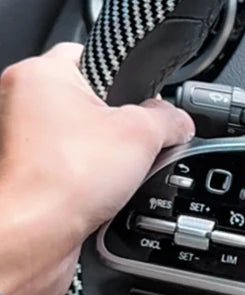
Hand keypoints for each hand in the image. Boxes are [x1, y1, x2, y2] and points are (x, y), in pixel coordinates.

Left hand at [0, 43, 193, 294]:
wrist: (28, 239)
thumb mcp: (143, 134)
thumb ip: (169, 119)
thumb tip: (179, 122)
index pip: (91, 55)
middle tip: (137, 144)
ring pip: (78, 139)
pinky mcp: (22, 177)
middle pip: (88, 102)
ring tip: (116, 175)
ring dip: (103, 156)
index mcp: (39, 75)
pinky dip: (86, 181)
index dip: (127, 77)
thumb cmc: (61, 181)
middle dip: (119, 125)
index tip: (146, 100)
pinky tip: (99, 196)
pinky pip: (67, 169)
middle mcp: (17, 103)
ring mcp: (15, 142)